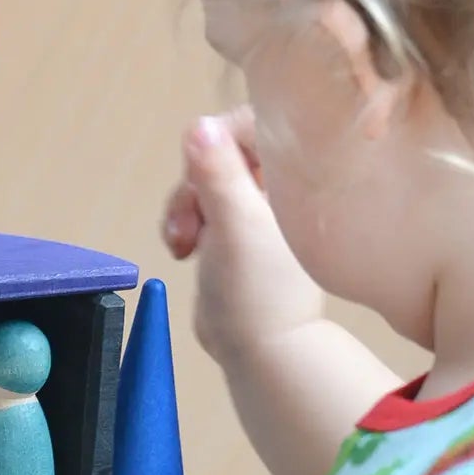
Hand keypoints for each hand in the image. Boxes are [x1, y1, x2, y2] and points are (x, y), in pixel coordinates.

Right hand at [162, 108, 324, 365]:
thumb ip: (217, 172)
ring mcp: (252, 209)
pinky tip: (181, 251)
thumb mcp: (234, 223)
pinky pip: (199, 208)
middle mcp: (276, 186)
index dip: (219, 140)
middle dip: (193, 185)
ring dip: (183, 208)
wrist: (258, 350)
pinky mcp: (231, 233)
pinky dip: (184, 224)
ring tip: (181, 245)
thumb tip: (197, 124)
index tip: (202, 171)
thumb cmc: (257, 289)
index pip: (253, 124)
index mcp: (292, 176)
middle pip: (219, 152)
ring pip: (203, 181)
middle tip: (188, 225)